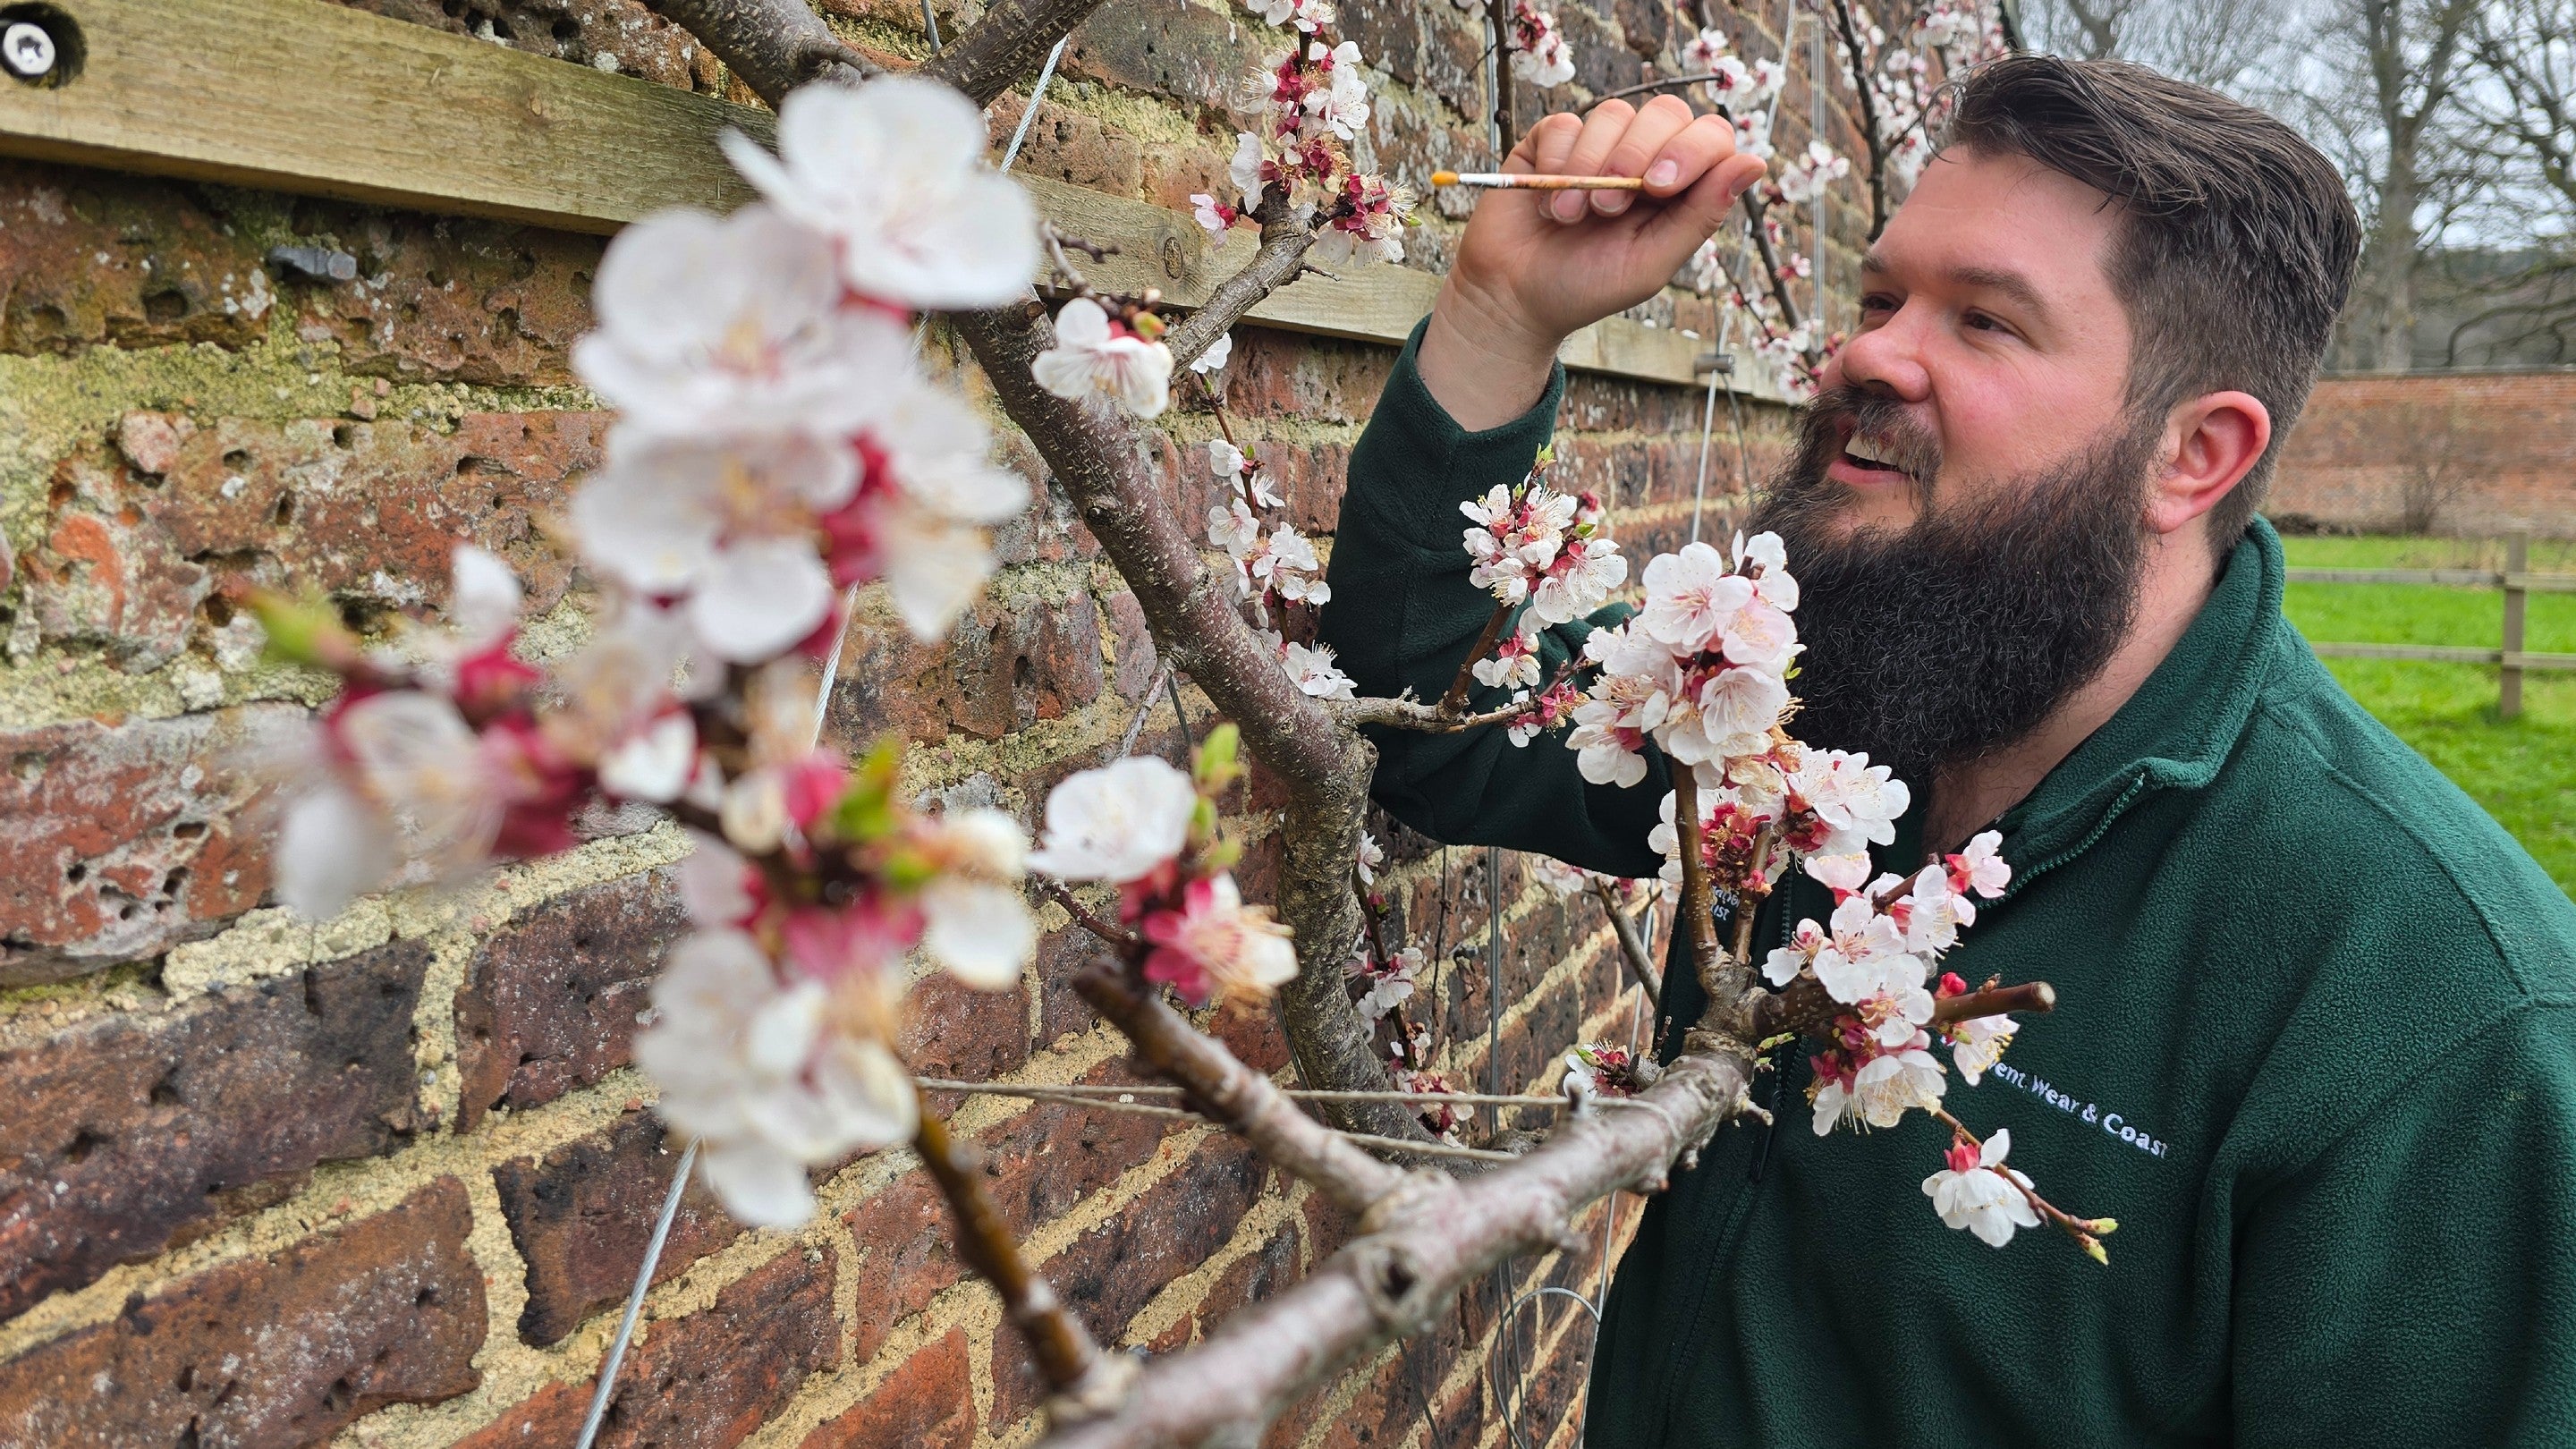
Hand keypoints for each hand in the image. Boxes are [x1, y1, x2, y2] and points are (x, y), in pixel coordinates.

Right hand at [1420, 95, 1766, 429]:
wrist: (1514, 298)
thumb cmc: (1587, 288)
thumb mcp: (1651, 263)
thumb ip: (1701, 215)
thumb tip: (1755, 162)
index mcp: (1680, 188)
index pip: (1710, 137)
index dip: (1692, 149)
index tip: (1659, 187)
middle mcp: (1643, 158)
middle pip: (1666, 112)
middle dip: (1638, 154)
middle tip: (1609, 207)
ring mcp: (1598, 145)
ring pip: (1613, 113)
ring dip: (1591, 167)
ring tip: (1572, 215)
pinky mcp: (1552, 142)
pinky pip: (1566, 123)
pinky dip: (1558, 161)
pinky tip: (1548, 201)